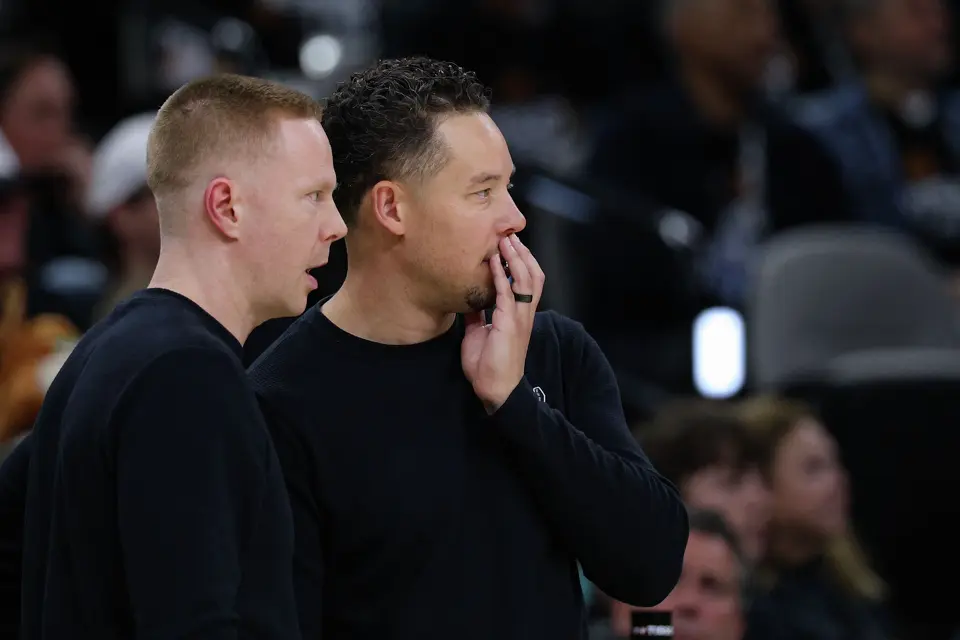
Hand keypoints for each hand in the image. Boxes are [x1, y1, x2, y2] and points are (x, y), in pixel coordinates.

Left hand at [461, 234, 544, 411]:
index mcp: (519, 316)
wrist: (494, 389)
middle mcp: (523, 313)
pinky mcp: (508, 323)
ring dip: (515, 257)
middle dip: (523, 254)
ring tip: (505, 240)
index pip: (527, 282)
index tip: (509, 245)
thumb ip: (478, 316)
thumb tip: (470, 301)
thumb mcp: (479, 333)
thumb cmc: (488, 365)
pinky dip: (501, 273)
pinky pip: (508, 292)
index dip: (521, 262)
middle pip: (533, 275)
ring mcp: (519, 317)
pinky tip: (494, 260)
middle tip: (510, 235)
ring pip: (526, 279)